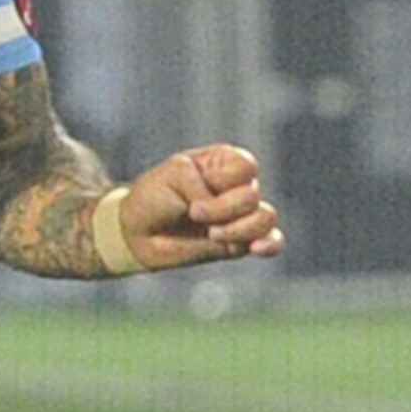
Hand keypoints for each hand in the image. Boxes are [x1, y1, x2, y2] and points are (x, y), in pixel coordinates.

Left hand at [121, 143, 283, 267]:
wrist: (137, 231)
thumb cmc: (154, 196)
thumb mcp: (172, 177)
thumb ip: (202, 189)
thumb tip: (225, 219)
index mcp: (223, 162)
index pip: (246, 167)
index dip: (225, 182)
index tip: (194, 193)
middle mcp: (237, 186)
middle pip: (252, 195)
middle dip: (223, 210)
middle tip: (194, 215)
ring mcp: (241, 214)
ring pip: (265, 218)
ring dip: (238, 230)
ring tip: (211, 235)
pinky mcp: (241, 241)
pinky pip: (273, 241)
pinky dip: (270, 245)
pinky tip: (256, 249)